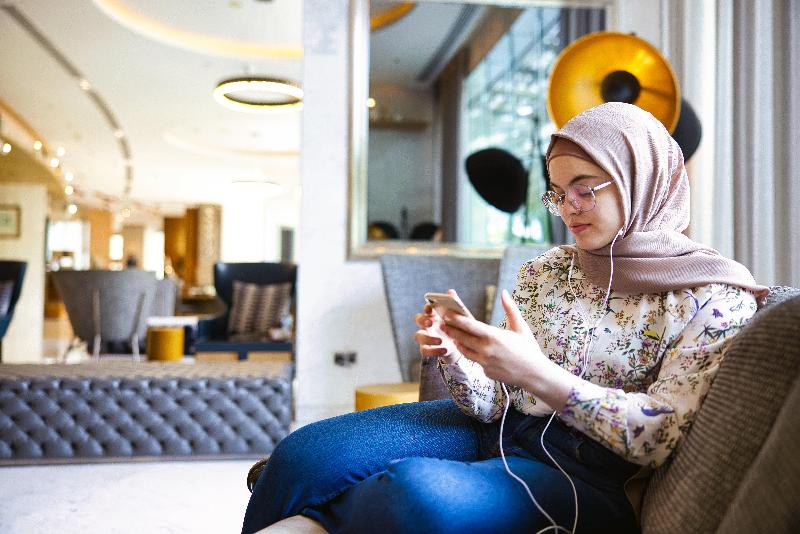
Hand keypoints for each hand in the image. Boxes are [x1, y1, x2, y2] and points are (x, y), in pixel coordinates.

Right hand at [413, 289, 462, 361]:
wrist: (459, 347)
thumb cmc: (456, 329)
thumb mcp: (458, 318)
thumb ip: (454, 305)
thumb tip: (451, 291)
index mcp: (434, 315)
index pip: (427, 309)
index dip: (427, 308)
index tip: (430, 307)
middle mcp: (427, 325)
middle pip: (418, 319)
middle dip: (422, 320)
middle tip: (430, 322)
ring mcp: (425, 337)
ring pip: (418, 336)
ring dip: (428, 338)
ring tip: (441, 341)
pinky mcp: (427, 349)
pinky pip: (424, 350)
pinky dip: (433, 350)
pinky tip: (444, 350)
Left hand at [441, 289, 578, 408]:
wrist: (535, 375)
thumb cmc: (529, 348)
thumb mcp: (521, 327)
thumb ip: (510, 309)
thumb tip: (504, 292)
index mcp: (494, 336)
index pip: (469, 326)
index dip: (456, 319)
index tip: (446, 313)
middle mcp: (486, 350)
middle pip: (462, 338)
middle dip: (451, 330)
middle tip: (442, 323)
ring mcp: (485, 363)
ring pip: (465, 350)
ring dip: (458, 342)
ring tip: (453, 335)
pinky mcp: (486, 372)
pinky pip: (475, 361)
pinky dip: (473, 354)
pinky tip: (471, 349)